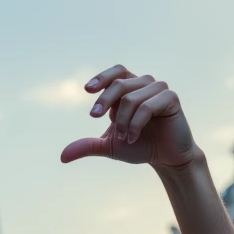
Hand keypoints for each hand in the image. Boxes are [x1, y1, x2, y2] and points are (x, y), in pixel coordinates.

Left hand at [60, 65, 199, 168]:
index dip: (102, 78)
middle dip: (104, 102)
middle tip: (95, 118)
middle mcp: (145, 84)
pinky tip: (133, 137)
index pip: (116, 74)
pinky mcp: (171, 99)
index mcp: (131, 88)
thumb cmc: (139, 146)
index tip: (87, 90)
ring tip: (125, 138)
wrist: (165, 159)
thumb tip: (62, 157)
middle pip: (119, 84)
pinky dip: (136, 124)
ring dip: (123, 121)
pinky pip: (147, 106)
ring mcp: (159, 90)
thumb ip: (88, 146)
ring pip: (131, 98)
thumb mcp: (110, 146)